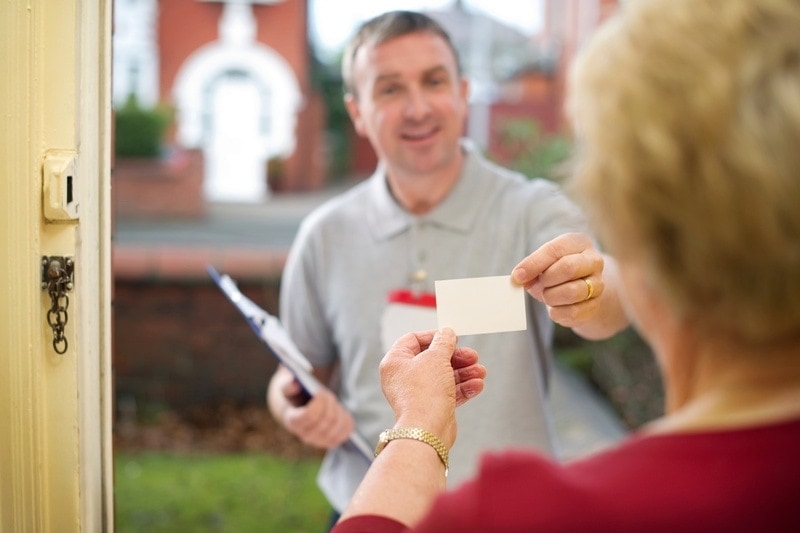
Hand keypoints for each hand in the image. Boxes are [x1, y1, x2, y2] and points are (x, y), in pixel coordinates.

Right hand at [270, 366, 354, 448]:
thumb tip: (295, 384)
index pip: (309, 416)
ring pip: (337, 424)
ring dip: (338, 409)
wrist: (298, 410)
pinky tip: (340, 411)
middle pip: (327, 418)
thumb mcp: (287, 387)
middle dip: (330, 402)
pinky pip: (346, 430)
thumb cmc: (294, 396)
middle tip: (328, 393)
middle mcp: (305, 435)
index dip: (318, 402)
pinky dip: (346, 418)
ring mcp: (319, 441)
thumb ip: (288, 384)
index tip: (319, 391)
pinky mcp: (332, 441)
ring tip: (333, 402)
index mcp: (293, 421)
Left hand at [379, 328, 485, 447]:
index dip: (434, 336)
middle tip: (472, 356)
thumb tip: (446, 333)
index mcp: (395, 362)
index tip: (451, 337)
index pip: (412, 340)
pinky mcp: (430, 406)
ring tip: (480, 372)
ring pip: (443, 376)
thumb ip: (443, 342)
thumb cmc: (424, 393)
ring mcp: (417, 393)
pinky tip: (477, 385)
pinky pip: (448, 392)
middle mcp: (403, 377)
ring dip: (464, 373)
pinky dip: (463, 388)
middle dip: (456, 357)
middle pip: (432, 359)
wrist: (427, 430)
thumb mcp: (436, 358)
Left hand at [512, 233, 627, 337]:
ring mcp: (598, 284)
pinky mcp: (595, 306)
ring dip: (551, 297)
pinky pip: (573, 312)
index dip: (534, 264)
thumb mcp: (544, 264)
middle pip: (568, 268)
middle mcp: (594, 261)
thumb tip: (518, 277)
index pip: (554, 250)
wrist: (582, 292)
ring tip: (547, 295)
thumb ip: (531, 267)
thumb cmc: (557, 272)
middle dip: (546, 280)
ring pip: (572, 292)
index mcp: (579, 242)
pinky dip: (557, 312)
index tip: (517, 276)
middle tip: (539, 284)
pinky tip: (555, 308)